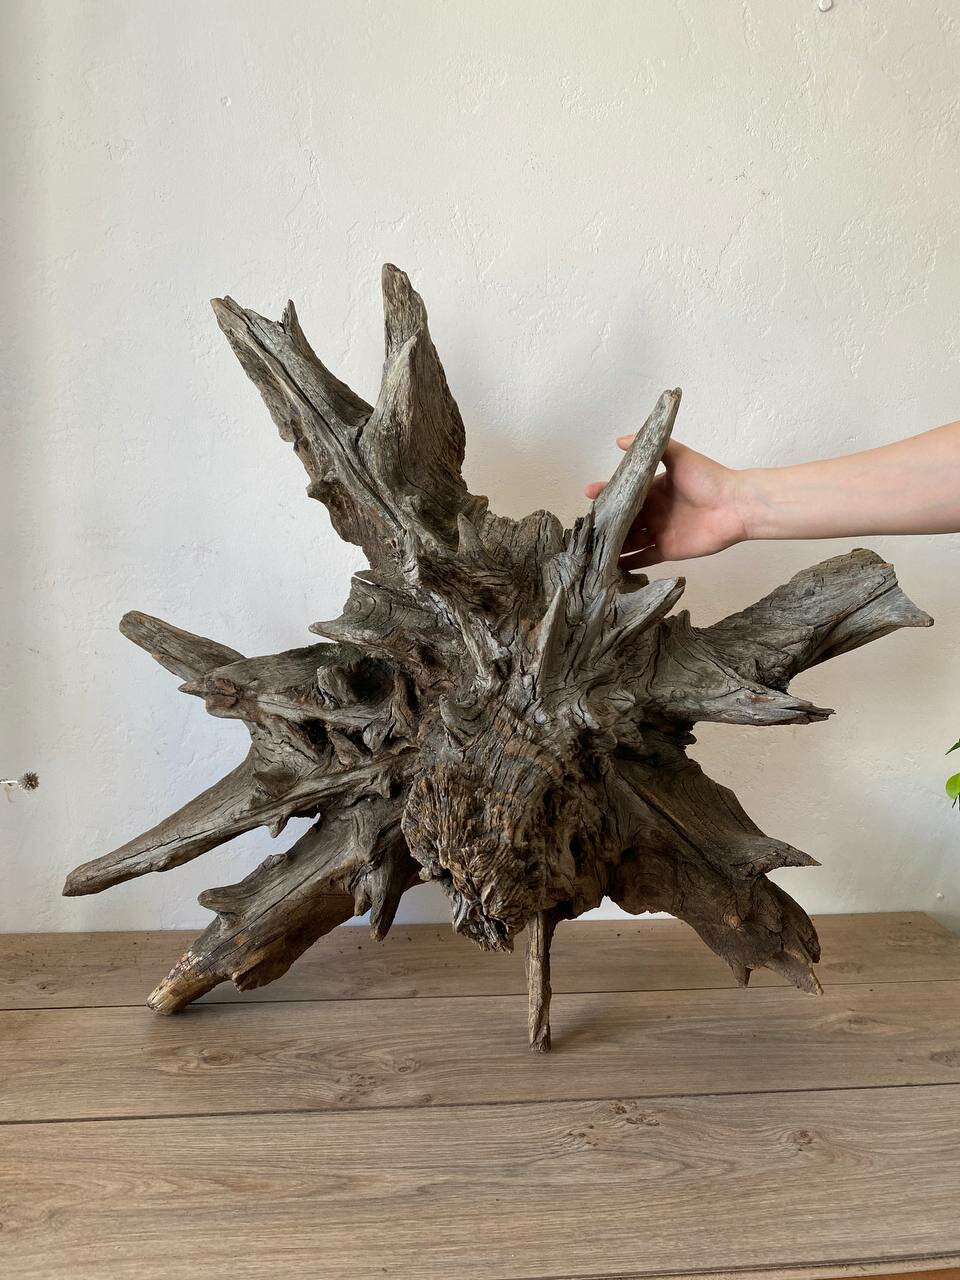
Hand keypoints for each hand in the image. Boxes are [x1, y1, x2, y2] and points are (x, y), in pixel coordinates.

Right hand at [585, 437, 749, 566]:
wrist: (735, 505)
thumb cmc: (709, 478)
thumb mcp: (679, 456)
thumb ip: (652, 447)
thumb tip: (620, 440)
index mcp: (653, 490)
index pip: (623, 493)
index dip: (605, 493)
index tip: (588, 493)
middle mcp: (653, 512)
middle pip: (623, 519)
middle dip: (605, 522)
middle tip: (585, 526)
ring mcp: (659, 532)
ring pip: (629, 540)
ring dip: (612, 544)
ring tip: (590, 548)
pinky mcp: (667, 550)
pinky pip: (643, 558)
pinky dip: (627, 563)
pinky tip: (609, 566)